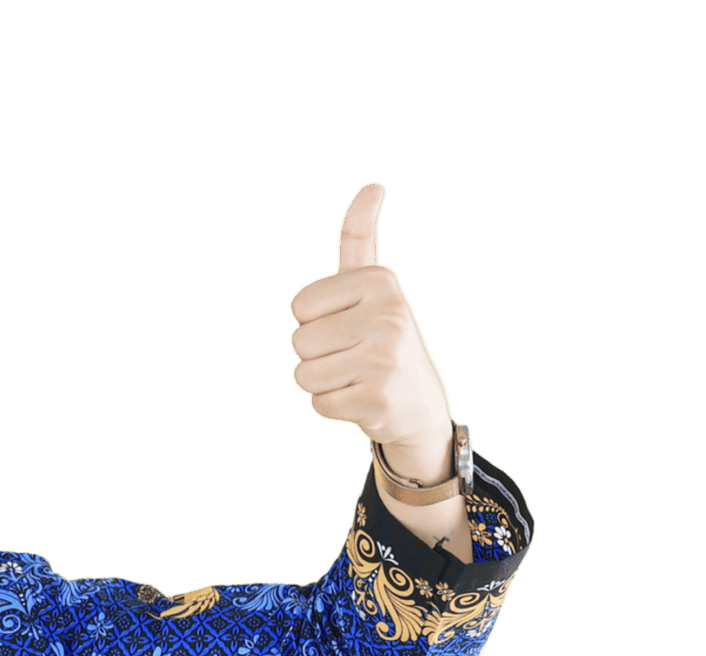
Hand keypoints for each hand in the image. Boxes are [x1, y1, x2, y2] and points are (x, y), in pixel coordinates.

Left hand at [288, 181, 455, 486]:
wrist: (418, 401)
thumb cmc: (381, 335)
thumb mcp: (372, 284)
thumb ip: (359, 237)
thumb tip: (372, 185)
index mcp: (380, 282)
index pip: (300, 305)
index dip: (313, 320)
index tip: (346, 323)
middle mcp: (388, 315)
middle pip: (299, 341)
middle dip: (314, 354)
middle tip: (351, 355)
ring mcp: (384, 359)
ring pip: (303, 375)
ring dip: (320, 382)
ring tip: (354, 376)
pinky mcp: (377, 400)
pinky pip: (318, 404)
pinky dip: (331, 406)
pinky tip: (359, 398)